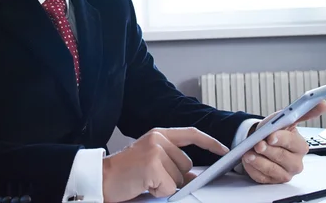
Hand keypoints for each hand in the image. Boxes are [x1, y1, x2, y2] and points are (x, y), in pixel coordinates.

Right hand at [102, 127, 228, 201]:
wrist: (101, 177)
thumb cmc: (125, 172)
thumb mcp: (151, 160)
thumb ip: (172, 162)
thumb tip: (195, 177)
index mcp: (158, 134)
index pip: (191, 134)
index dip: (210, 142)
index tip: (224, 150)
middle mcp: (158, 138)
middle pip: (187, 164)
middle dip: (175, 177)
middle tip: (152, 177)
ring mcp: (155, 151)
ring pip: (180, 178)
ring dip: (166, 185)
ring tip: (146, 180)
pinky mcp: (152, 166)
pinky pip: (170, 187)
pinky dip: (160, 192)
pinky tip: (144, 185)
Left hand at [243, 100, 325, 183]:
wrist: (259, 141)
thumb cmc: (273, 130)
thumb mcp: (285, 118)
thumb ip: (303, 112)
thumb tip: (323, 103)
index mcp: (301, 146)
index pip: (293, 143)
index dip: (281, 139)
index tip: (271, 136)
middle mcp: (295, 163)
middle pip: (282, 158)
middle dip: (268, 150)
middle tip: (257, 144)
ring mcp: (284, 173)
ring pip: (272, 170)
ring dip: (258, 161)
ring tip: (248, 153)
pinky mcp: (272, 181)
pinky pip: (261, 177)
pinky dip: (252, 168)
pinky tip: (248, 160)